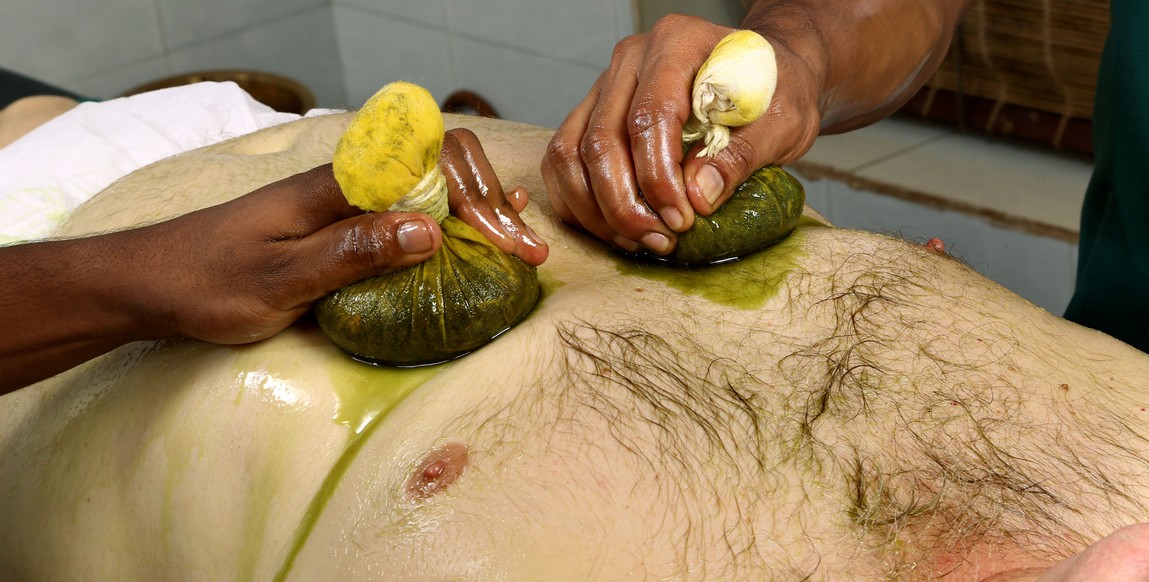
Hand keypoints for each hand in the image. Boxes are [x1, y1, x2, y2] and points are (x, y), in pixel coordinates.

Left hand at [0, 128, 549, 392]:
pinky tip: (472, 235)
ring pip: (429, 188)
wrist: (149, 283)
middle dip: (491, 204)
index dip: (478, 196)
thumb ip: (353, 252)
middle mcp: (348, 185)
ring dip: (478, 212)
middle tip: (526, 251)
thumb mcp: (281, 278)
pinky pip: (405, 214)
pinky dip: (448, 223)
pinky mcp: (337, 229)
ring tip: (519, 241)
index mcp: (338, 185)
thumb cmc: (207, 281)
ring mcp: (344, 204)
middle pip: (441, 168)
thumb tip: (430, 229)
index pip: (431, 162)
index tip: (504, 241)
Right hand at [540, 14, 821, 254]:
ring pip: (570, 154)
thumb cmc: (774, 93)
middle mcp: (631, 61)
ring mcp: (605, 87)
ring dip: (597, 210)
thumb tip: (698, 196)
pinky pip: (563, 163)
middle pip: (602, 140)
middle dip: (624, 204)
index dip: (659, 178)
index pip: (649, 117)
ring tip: (639, 240)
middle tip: (660, 240)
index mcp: (677, 45)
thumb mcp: (783, 121)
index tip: (682, 219)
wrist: (764, 78)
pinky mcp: (591, 115)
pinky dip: (579, 203)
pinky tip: (615, 230)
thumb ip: (742, 154)